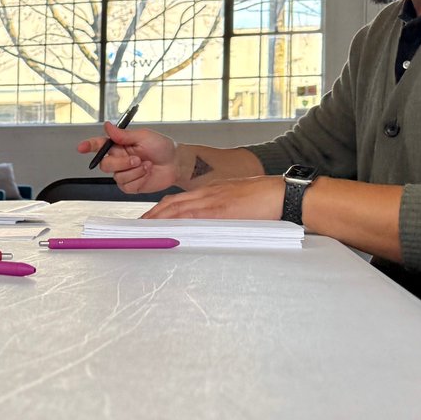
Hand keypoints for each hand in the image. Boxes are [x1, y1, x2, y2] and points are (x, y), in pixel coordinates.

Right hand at [76, 123, 179, 192]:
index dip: (88, 146)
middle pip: (105, 165)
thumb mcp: (143, 136)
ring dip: (135, 171)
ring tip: (147, 165)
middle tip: (137, 158)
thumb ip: (123, 135)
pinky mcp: (131, 186)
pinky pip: (127, 186)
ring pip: (117, 176)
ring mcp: (124, 174)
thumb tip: (107, 126)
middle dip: (121, 163)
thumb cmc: (161, 147)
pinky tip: (147, 173)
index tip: (81, 147)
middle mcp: (119, 160)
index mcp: (119, 145)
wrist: (175, 164)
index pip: (99, 145)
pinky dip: (139, 179)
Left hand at [141, 176, 285, 219]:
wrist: (282, 193)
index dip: (160, 209)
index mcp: (211, 190)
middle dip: (152, 215)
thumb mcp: (237, 200)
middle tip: (138, 226)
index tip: (149, 218)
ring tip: (144, 229)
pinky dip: (177, 222)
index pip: (179, 199)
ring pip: (178, 208)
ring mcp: (213, 200)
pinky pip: (193, 216)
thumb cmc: (265, 197)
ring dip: (159, 219)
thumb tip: (210, 223)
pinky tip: (167, 229)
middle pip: (172, 203)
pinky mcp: (221, 209)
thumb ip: (221, 209)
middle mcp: (208, 192)